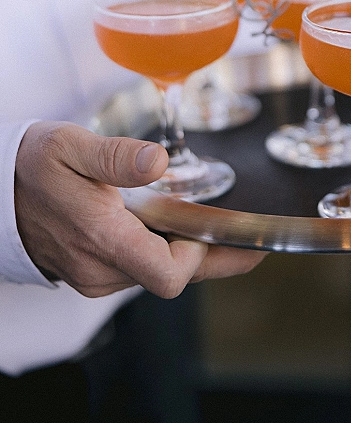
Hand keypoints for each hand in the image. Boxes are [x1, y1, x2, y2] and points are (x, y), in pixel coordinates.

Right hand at [14, 121, 264, 297]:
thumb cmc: (32, 164)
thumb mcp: (71, 146)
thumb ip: (116, 156)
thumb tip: (157, 162)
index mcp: (101, 238)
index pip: (169, 275)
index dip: (207, 257)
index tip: (230, 232)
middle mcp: (100, 268)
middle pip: (172, 276)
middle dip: (208, 253)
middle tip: (246, 235)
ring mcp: (94, 276)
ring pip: (157, 272)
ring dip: (183, 249)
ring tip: (202, 219)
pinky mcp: (92, 273)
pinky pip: (140, 268)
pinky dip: (160, 249)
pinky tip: (167, 223)